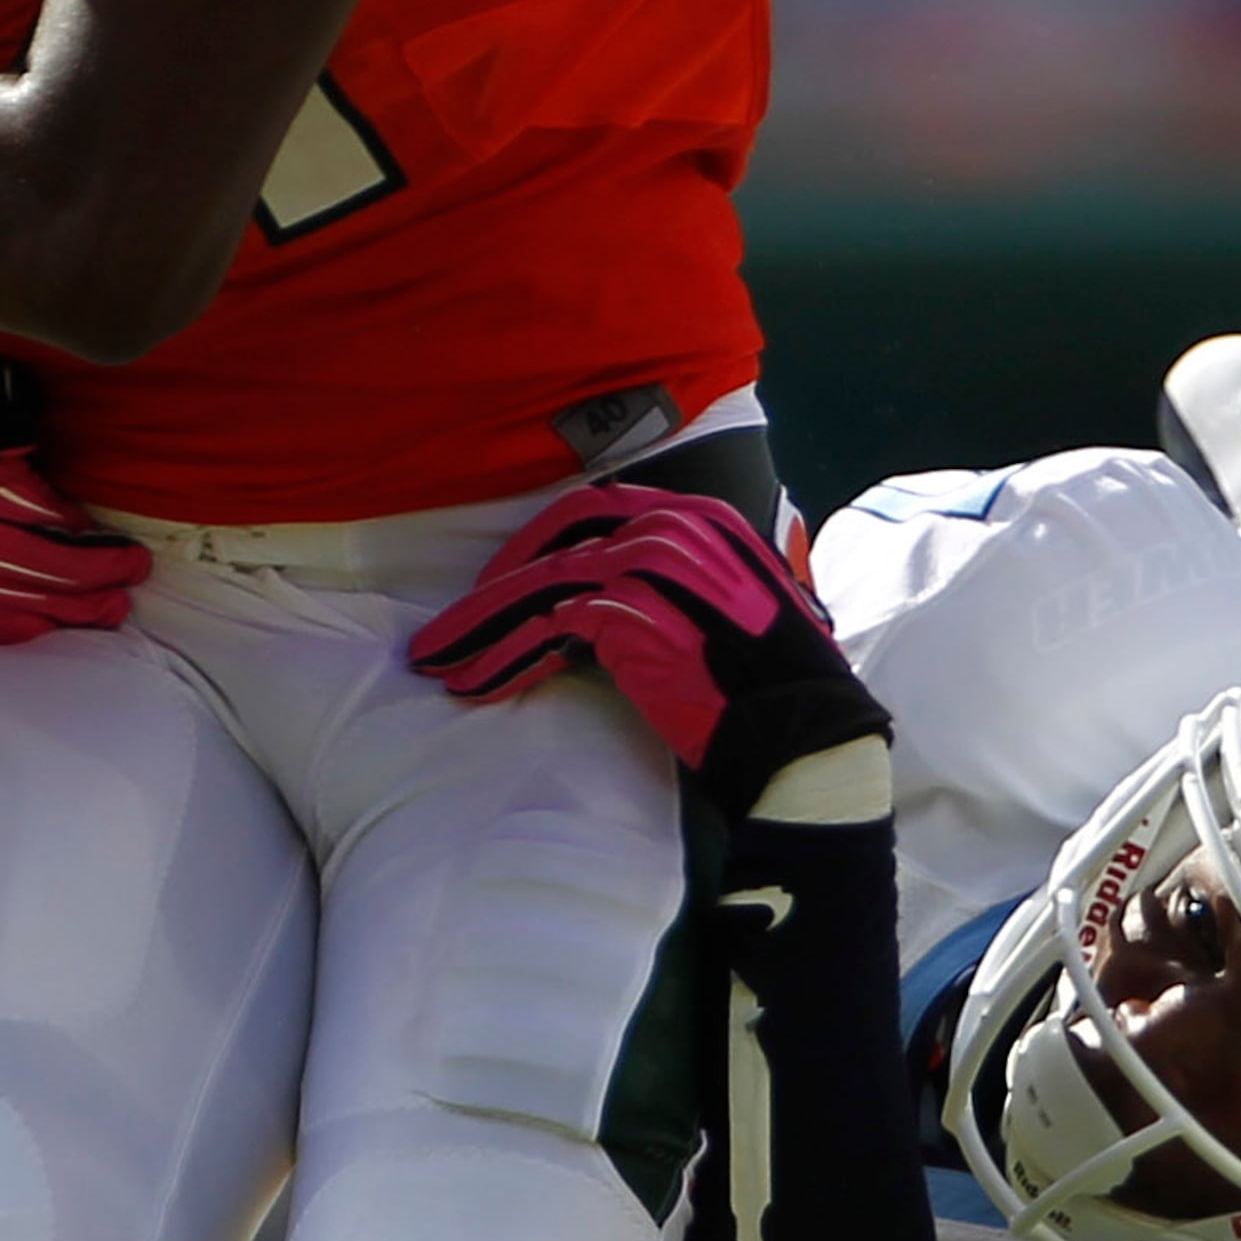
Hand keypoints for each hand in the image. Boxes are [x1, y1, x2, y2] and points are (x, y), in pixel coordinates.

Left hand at [410, 484, 890, 816]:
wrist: (801, 731)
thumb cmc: (770, 686)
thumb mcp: (728, 611)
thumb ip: (678, 587)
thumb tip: (608, 606)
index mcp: (702, 518)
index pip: (595, 510)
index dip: (537, 542)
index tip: (501, 581)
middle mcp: (675, 527)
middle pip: (557, 537)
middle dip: (495, 582)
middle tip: (452, 625)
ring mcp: (651, 565)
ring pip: (541, 585)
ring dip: (481, 626)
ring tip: (438, 663)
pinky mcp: (630, 613)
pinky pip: (546, 629)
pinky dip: (504, 659)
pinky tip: (477, 685)